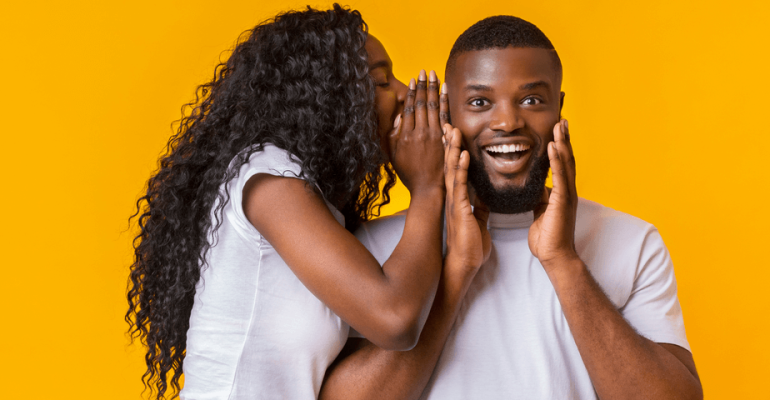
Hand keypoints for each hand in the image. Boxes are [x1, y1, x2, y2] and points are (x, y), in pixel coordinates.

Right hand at [389, 70, 444, 196]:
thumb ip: (393, 136)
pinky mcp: (444, 139)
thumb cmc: (409, 173)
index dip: (412, 92)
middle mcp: (419, 132)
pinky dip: (445, 101)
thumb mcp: (393, 155)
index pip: (409, 108)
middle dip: (423, 85)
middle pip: (422, 103)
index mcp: (405, 136)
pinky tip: (445, 90)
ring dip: (433, 88)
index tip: (413, 79)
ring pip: (433, 106)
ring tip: (434, 74)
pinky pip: (445, 116)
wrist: (427, 188)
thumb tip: (398, 117)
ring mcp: (433, 135)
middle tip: (424, 71)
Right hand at [443, 123, 490, 274]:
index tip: (454, 134)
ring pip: (451, 170)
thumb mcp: (478, 220)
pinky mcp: (458, 209)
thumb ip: (480, 206)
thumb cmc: (471, 245)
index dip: (454, 151)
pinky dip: (460, 169)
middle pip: (449, 165)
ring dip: (452, 149)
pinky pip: (459, 185)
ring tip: (453, 131)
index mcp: (458, 199)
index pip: (456, 169)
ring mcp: (453, 202)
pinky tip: (461, 155)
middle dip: (449, 144)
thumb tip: (484, 196)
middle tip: (448, 123)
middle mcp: (453, 197)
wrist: (465, 263)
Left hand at [528, 119, 579, 271]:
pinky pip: (560, 177)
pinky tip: (554, 146)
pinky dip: (557, 160)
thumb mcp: (540, 211)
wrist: (554, 256)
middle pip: (567, 158)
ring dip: (563, 142)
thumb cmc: (547, 237)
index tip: (556, 127)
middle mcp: (567, 190)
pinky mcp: (563, 202)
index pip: (560, 163)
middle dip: (564, 137)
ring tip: (559, 124)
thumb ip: (540, 197)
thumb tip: (537, 187)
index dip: (559, 145)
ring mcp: (567, 195)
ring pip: (567, 163)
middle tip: (561, 118)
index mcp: (561, 191)